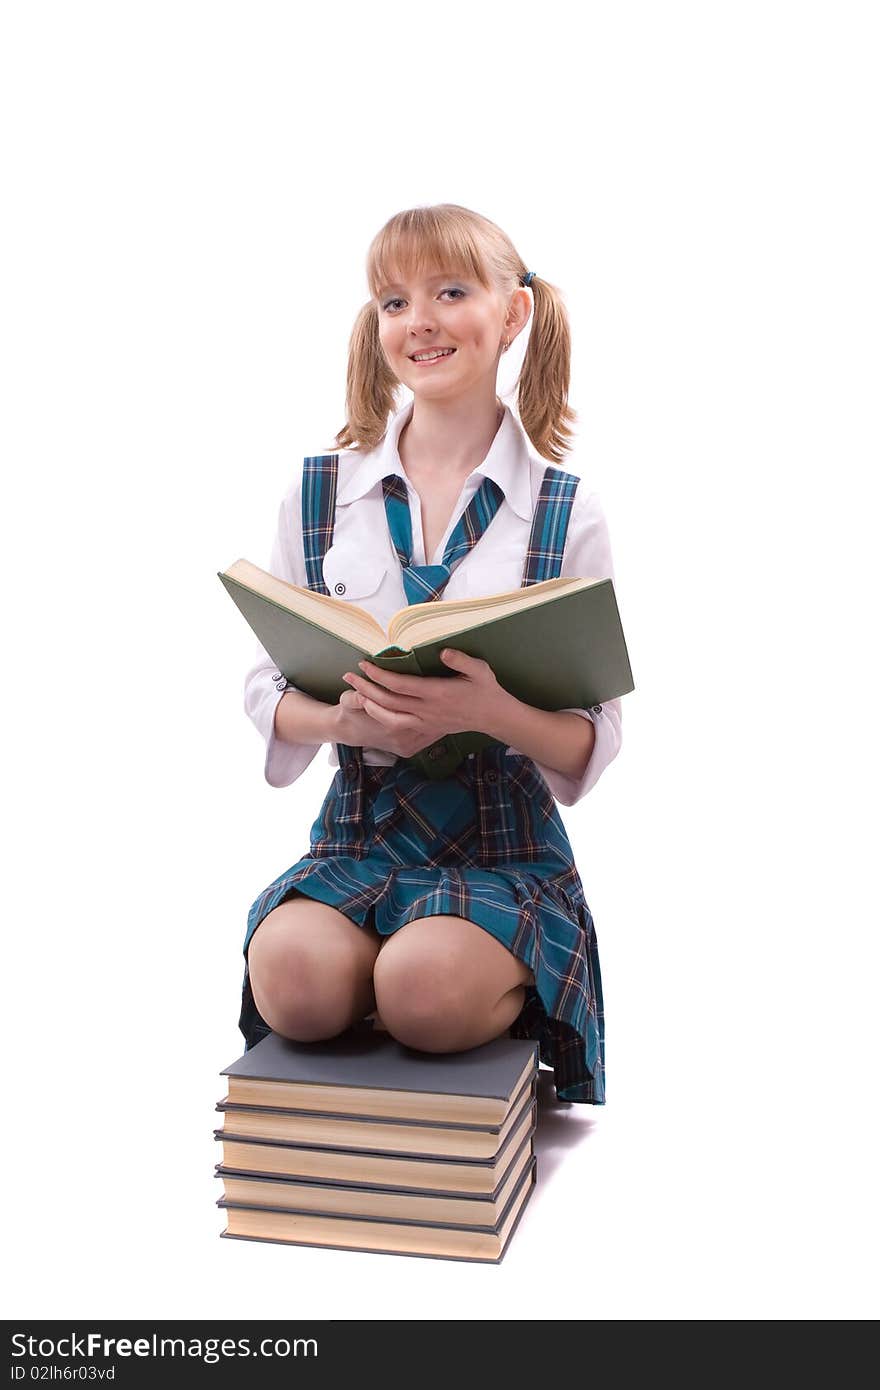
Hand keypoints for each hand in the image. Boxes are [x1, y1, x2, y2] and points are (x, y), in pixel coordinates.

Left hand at [340, 649, 513, 759]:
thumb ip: (461, 660)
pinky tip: (373, 708)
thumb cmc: (487, 690)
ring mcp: (425, 721)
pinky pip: (399, 725)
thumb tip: (443, 652)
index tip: (365, 663)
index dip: (379, 674)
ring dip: (370, 705)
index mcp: (437, 693)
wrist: (494, 718)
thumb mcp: (480, 670)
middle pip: (388, 700)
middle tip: (349, 675)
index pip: (400, 684)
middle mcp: (427, 709)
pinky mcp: (426, 728)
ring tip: (355, 693)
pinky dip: (382, 717)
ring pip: (389, 717)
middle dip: (365, 687)